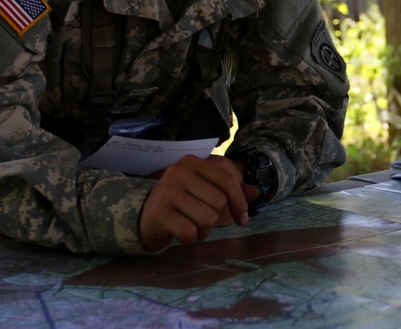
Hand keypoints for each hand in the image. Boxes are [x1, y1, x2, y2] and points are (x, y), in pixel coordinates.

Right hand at [138, 154, 258, 251]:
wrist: (144, 215)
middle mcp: (179, 172)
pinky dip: (190, 238)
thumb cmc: (181, 202)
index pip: (227, 181)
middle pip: (219, 202)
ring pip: (207, 218)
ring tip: (192, 226)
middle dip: (216, 219)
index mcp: (193, 162)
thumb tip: (256, 192)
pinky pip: (190, 232)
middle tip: (203, 221)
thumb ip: (230, 190)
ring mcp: (168, 191)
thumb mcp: (204, 190)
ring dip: (204, 230)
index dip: (240, 202)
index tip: (242, 219)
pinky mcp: (160, 213)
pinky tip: (181, 233)